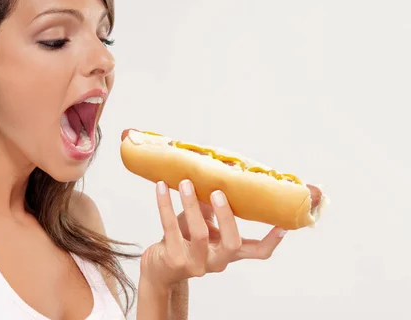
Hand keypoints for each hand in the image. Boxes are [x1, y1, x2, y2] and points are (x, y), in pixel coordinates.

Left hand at [140, 179, 286, 288]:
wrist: (159, 268)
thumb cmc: (184, 240)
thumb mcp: (202, 225)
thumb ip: (210, 207)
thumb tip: (215, 175)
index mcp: (229, 253)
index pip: (258, 252)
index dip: (272, 241)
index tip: (284, 224)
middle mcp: (217, 262)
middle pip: (231, 243)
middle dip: (226, 216)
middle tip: (218, 192)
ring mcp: (196, 264)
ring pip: (199, 233)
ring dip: (192, 204)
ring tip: (185, 182)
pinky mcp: (174, 259)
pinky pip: (170, 227)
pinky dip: (165, 204)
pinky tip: (161, 187)